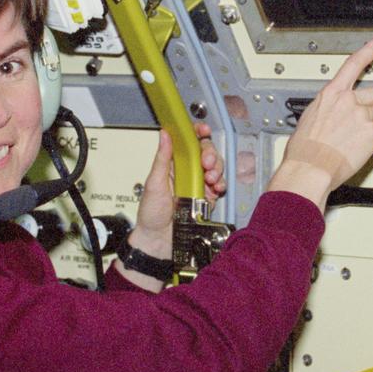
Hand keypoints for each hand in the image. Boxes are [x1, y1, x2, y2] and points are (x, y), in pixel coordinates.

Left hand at [120, 123, 224, 291]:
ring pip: (215, 167)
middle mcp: (187, 172)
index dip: (197, 133)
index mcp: (172, 164)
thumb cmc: (151, 215)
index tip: (203, 130)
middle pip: (206, 152)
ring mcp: (198, 184)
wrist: (159, 242)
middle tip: (206, 163)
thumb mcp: (154, 183)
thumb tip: (165, 135)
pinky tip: (215, 189)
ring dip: (217, 169)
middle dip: (210, 153)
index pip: (188, 143)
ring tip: (210, 178)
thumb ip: (162, 159)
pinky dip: (221, 184)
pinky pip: (219, 185)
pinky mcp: (206, 197)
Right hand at [270, 37, 372, 211]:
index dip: (369, 50)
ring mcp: (361, 114)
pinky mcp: (372, 131)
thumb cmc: (304, 151)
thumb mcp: (309, 120)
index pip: (352, 65)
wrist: (309, 167)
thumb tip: (333, 119)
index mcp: (331, 94)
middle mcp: (347, 100)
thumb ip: (327, 112)